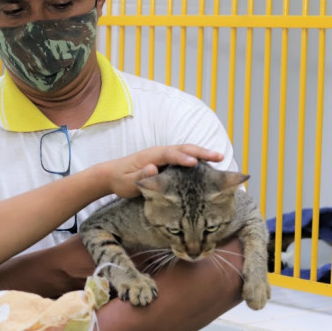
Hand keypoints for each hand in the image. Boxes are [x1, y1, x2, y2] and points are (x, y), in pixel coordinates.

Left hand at [105, 144, 222, 197]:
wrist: (112, 175)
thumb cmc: (120, 179)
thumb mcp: (128, 181)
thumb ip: (141, 175)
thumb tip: (153, 168)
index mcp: (151, 156)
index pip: (170, 154)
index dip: (183, 158)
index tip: (195, 163)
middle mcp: (159, 152)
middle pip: (183, 149)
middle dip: (201, 152)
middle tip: (219, 157)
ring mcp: (163, 156)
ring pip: (185, 151)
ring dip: (202, 153)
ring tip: (219, 158)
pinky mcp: (166, 162)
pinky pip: (183, 157)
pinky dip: (197, 158)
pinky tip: (208, 165)